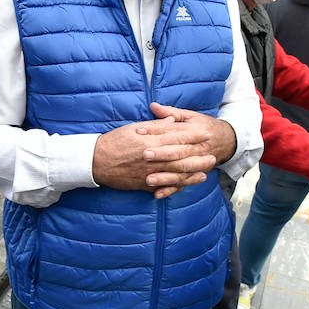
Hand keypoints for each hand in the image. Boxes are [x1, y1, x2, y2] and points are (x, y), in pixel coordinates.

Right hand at [91, 104, 234, 198]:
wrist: (96, 161)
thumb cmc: (114, 142)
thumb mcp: (134, 128)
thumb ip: (156, 126)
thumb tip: (173, 121)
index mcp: (151, 142)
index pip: (177, 138)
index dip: (193, 136)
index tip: (205, 134)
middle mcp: (153, 159)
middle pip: (180, 158)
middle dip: (198, 158)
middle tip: (213, 157)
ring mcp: (149, 174)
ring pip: (175, 175)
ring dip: (191, 175)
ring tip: (205, 173)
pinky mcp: (143, 185)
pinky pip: (163, 187)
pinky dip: (175, 187)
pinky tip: (185, 186)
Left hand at [141, 103, 237, 195]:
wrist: (226, 141)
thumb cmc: (203, 126)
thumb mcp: (190, 117)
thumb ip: (171, 113)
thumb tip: (153, 106)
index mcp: (193, 131)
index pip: (173, 130)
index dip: (156, 130)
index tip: (139, 131)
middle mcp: (197, 148)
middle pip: (178, 151)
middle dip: (162, 154)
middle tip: (145, 155)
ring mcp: (197, 163)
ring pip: (181, 171)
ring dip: (165, 176)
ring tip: (148, 179)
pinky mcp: (195, 175)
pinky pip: (182, 184)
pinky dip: (170, 190)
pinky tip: (157, 194)